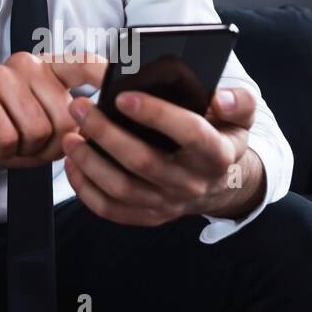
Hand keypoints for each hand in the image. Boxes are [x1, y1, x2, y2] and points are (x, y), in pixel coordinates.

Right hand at [0, 53, 107, 176]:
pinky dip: (3, 150)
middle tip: (27, 142)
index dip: (105, 74)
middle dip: (50, 145)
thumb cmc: (5, 133)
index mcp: (49, 69)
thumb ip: (72, 127)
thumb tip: (93, 129)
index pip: (84, 64)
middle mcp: (28, 64)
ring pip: (37, 129)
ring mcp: (1, 75)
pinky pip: (9, 136)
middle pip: (64, 117)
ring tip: (9, 139)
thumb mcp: (47, 132)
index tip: (125, 85)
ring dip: (25, 149)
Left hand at [61, 85, 263, 226]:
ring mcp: (168, 204)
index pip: (189, 133)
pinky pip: (111, 209)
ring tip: (70, 135)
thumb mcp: (240, 118)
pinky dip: (86, 189)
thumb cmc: (221, 139)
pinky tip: (73, 163)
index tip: (122, 95)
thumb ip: (239, 101)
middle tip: (80, 107)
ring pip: (122, 188)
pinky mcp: (149, 216)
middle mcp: (192, 183)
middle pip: (143, 162)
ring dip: (90, 162)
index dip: (155, 114)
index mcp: (216, 154)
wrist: (221, 184)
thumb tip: (219, 98)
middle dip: (106, 133)